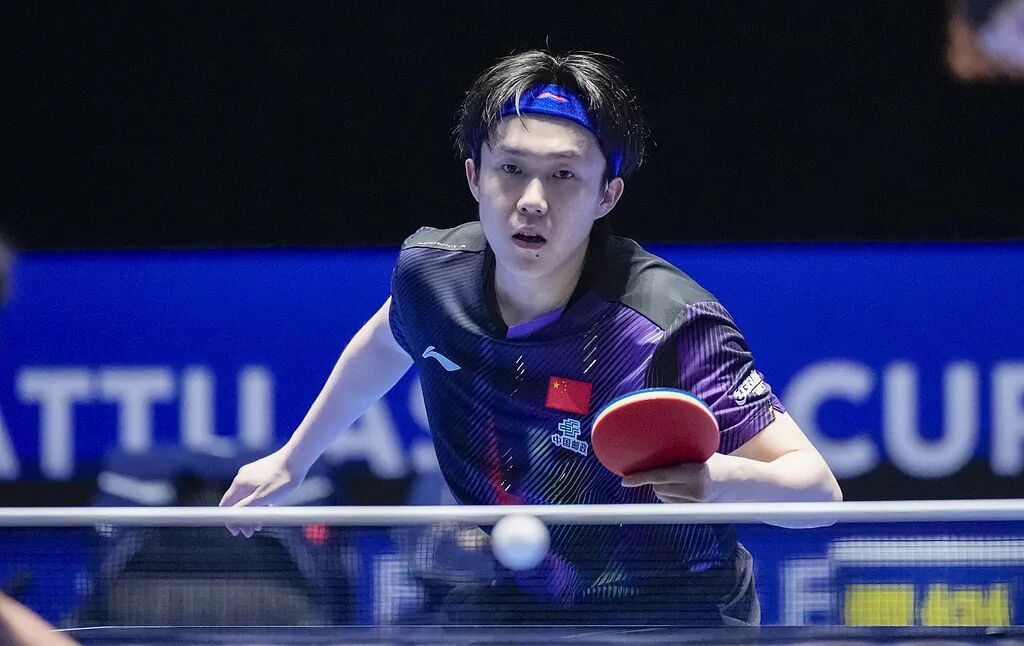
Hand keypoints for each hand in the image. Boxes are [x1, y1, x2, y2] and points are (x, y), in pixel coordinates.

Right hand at [219, 449, 306, 536]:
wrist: (297, 458)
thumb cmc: (281, 479)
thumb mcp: (262, 498)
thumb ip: (244, 509)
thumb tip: (230, 518)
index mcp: (239, 483)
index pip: (226, 506)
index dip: (231, 521)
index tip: (238, 532)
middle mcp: (242, 477)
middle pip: (236, 502)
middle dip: (243, 519)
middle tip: (251, 532)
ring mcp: (251, 473)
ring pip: (246, 497)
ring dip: (251, 512)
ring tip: (260, 523)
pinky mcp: (261, 472)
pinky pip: (254, 491)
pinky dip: (258, 502)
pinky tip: (268, 508)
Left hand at [620, 453, 741, 502]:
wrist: (734, 481)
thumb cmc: (711, 460)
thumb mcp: (697, 452)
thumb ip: (677, 453)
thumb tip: (649, 446)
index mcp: (695, 472)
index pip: (661, 476)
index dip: (641, 477)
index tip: (624, 481)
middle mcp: (695, 490)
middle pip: (658, 487)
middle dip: (653, 479)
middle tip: (665, 468)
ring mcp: (695, 504)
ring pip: (661, 496)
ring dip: (660, 487)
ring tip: (677, 478)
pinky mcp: (693, 511)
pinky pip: (669, 503)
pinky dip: (668, 494)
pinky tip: (680, 487)